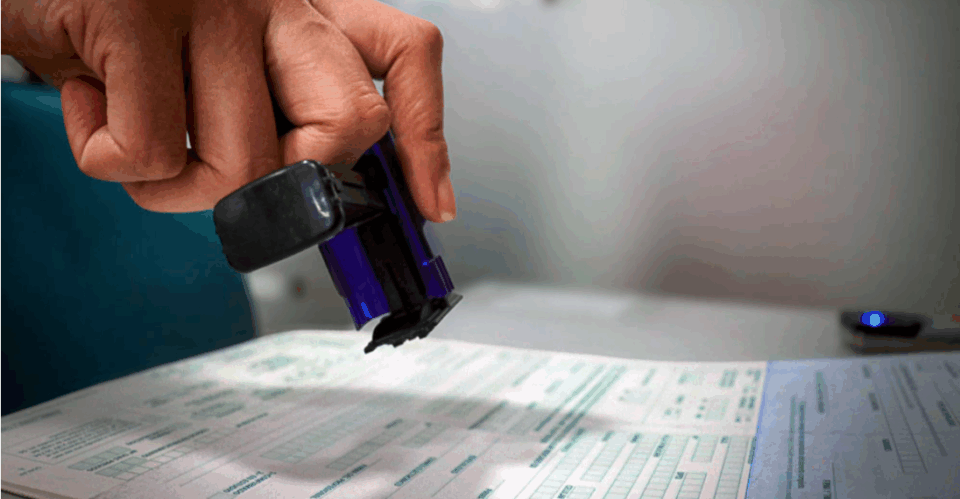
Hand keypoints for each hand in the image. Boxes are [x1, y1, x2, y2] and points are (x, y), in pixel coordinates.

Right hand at [1, 0, 455, 220]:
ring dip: (175, 185)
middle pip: (349, 127)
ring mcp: (209, 5)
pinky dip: (108, 158)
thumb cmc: (120, 25)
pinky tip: (90, 104)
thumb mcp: (212, 59)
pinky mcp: (136, 16)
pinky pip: (152, 152)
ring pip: (245, 165)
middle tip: (226, 163)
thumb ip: (272, 103)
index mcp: (298, 10)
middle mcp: (271, 1)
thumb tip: (310, 184)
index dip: (427, 138)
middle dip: (290, 182)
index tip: (431, 204)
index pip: (407, 55)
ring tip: (134, 131)